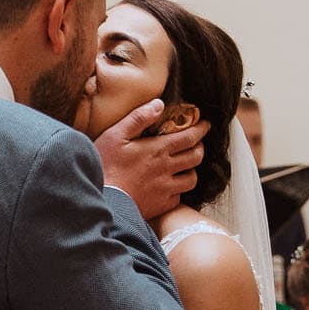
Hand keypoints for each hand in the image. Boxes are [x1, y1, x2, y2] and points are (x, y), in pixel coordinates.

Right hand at [95, 100, 209, 220]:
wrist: (103, 200)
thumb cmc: (105, 166)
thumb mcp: (115, 135)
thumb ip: (138, 118)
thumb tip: (159, 104)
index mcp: (158, 149)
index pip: (189, 137)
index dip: (201, 129)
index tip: (205, 124)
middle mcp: (166, 168)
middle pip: (196, 157)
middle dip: (200, 147)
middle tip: (197, 143)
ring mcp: (165, 189)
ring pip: (192, 178)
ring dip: (192, 170)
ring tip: (186, 166)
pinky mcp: (160, 205)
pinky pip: (179, 197)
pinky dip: (178, 191)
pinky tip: (171, 187)